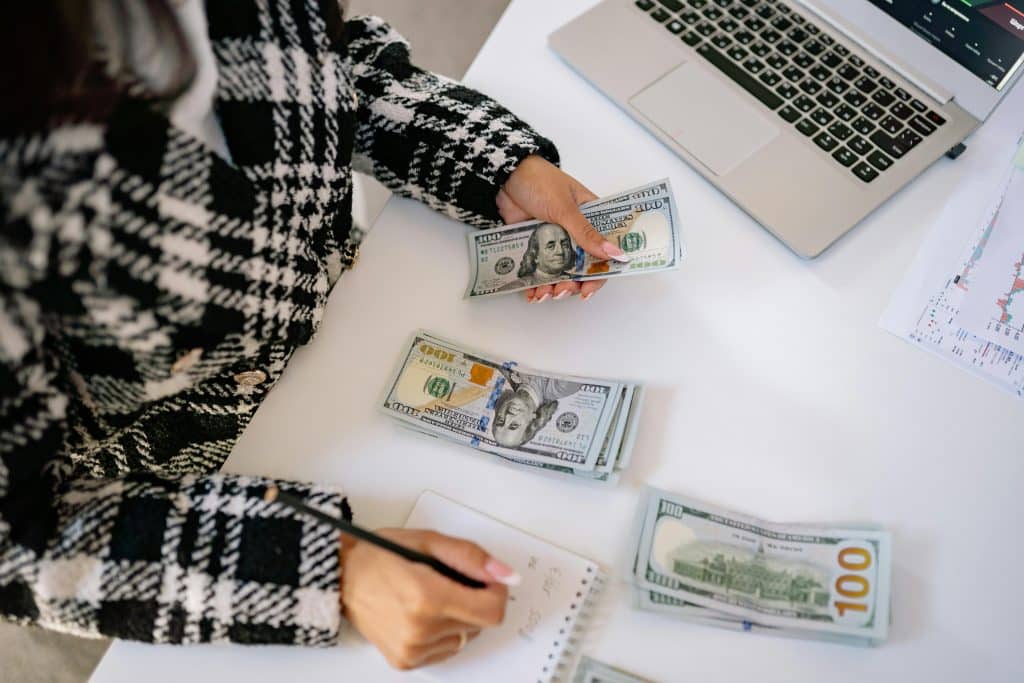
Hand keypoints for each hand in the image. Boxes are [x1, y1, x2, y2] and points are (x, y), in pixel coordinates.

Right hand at [339, 528, 517, 670]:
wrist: (340, 576)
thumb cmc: (379, 554)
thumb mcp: (428, 541)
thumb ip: (471, 557)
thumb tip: (506, 574)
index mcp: (427, 597)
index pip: (492, 611)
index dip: (496, 592)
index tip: (486, 579)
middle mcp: (420, 629)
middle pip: (480, 623)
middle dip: (474, 599)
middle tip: (448, 580)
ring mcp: (412, 649)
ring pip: (465, 637)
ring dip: (458, 616)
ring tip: (430, 595)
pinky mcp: (405, 660)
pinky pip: (446, 649)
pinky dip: (443, 631)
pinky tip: (422, 613)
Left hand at [499, 155, 627, 302]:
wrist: (504, 176)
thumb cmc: (539, 180)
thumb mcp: (565, 209)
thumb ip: (587, 234)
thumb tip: (616, 254)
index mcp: (590, 217)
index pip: (604, 249)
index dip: (600, 272)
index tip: (589, 288)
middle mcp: (574, 231)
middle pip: (581, 267)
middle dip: (573, 284)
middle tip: (563, 291)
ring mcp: (554, 239)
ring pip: (559, 271)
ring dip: (554, 287)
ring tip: (544, 294)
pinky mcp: (535, 244)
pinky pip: (539, 269)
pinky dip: (536, 284)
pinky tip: (532, 293)